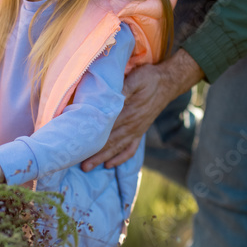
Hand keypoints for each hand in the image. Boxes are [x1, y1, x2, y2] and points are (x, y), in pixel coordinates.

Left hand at [82, 49, 204, 169]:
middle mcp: (132, 124)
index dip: (93, 137)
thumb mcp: (137, 78)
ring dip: (102, 158)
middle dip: (94, 154)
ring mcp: (136, 130)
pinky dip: (120, 158)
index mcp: (128, 111)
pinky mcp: (140, 132)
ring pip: (117, 148)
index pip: (107, 127)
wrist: (167, 83)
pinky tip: (109, 164)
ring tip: (88, 167)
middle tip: (79, 164)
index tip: (79, 145)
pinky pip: (130, 149)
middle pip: (110, 141)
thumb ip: (124, 88)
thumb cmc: (149, 78)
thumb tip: (111, 96)